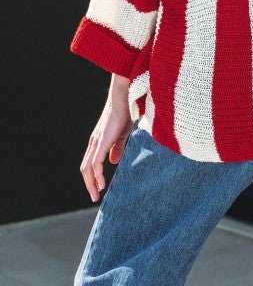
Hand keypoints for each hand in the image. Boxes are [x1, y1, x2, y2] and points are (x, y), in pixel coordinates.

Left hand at [79, 75, 132, 201]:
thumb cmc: (124, 113)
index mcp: (98, 141)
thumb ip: (117, 148)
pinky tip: (102, 184)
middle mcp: (94, 143)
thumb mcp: (121, 135)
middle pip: (85, 168)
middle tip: (94, 196)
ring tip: (96, 194)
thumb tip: (112, 162)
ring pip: (88, 168)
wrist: (124, 98)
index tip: (98, 189)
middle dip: (89, 184)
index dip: (92, 176)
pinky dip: (97, 175)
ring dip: (91, 183)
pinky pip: (96, 163)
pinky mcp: (102, 141)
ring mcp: (96, 142)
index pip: (90, 163)